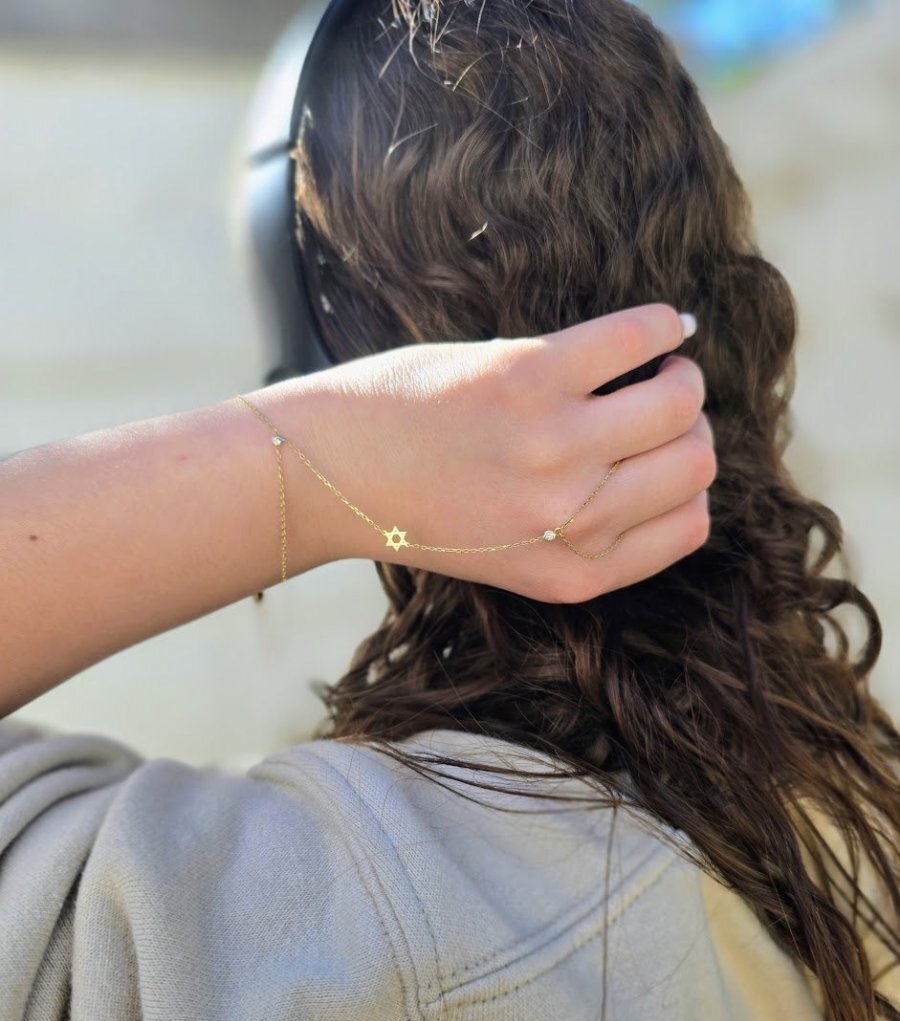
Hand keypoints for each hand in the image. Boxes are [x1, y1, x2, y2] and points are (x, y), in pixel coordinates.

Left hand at [256, 303, 714, 604]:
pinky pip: (637, 337)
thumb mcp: (515, 555)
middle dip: (689, 429)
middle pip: (695, 464)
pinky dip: (661, 324)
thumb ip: (590, 530)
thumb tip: (675, 460)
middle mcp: (571, 521)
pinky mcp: (528, 378)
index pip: (690, 524)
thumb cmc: (420, 508)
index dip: (686, 484)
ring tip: (653, 365)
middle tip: (658, 404)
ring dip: (681, 374)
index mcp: (573, 573)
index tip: (661, 455)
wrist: (328, 474)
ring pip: (681, 402)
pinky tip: (657, 326)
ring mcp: (553, 448)